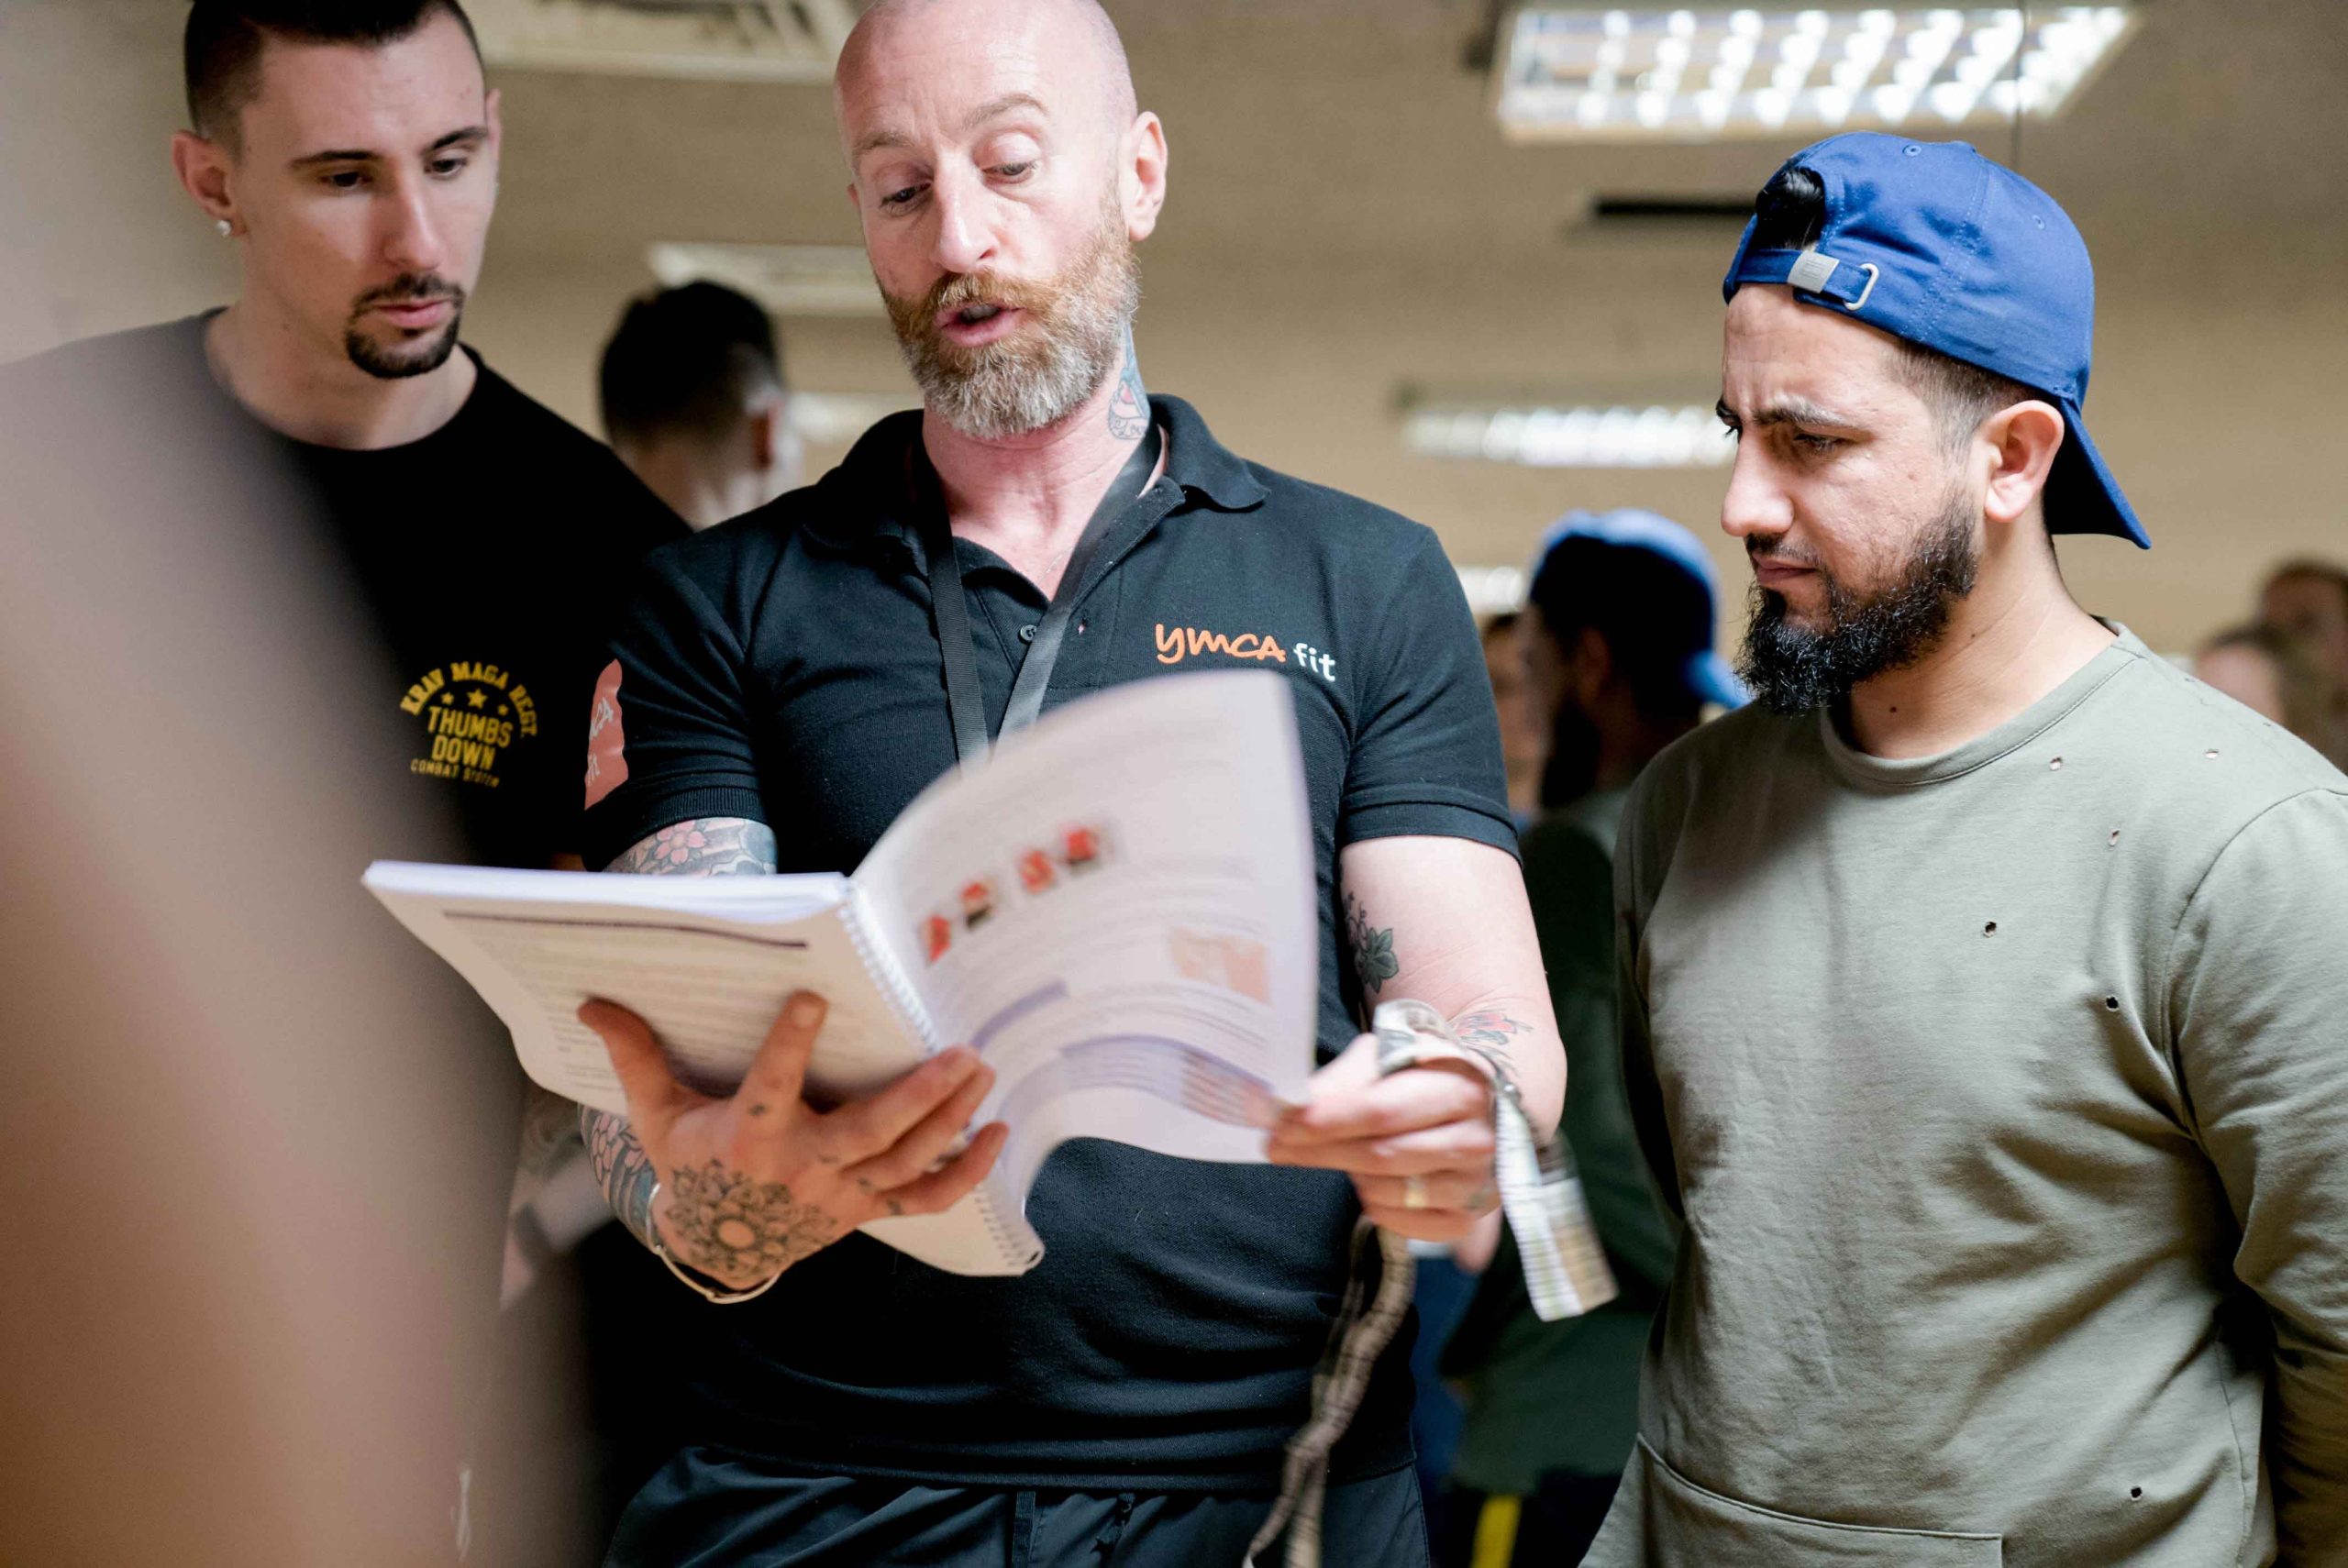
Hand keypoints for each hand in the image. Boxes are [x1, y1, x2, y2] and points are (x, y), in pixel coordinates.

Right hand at [578, 990, 1008, 1288]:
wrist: (715, 1247)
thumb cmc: (692, 1166)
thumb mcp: (658, 1115)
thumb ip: (638, 1058)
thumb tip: (593, 1003)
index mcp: (750, 1137)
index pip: (773, 1084)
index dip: (791, 1042)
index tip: (816, 998)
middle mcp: (802, 1167)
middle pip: (870, 1133)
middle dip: (919, 1096)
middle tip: (961, 1052)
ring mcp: (840, 1193)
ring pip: (906, 1160)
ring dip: (951, 1120)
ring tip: (982, 1070)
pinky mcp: (865, 1211)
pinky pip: (925, 1200)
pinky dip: (965, 1174)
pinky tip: (997, 1133)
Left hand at [1263, 1031, 1497, 1242]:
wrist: (1475, 1103)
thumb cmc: (1420, 1075)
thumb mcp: (1385, 1059)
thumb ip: (1341, 1081)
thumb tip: (1291, 1105)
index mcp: (1461, 1086)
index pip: (1382, 1110)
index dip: (1327, 1120)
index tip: (1283, 1125)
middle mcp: (1477, 1139)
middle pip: (1381, 1155)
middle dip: (1320, 1152)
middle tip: (1276, 1147)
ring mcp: (1476, 1184)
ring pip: (1388, 1191)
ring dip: (1351, 1174)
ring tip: (1341, 1155)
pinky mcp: (1467, 1218)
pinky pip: (1402, 1223)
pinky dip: (1375, 1206)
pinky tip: (1369, 1182)